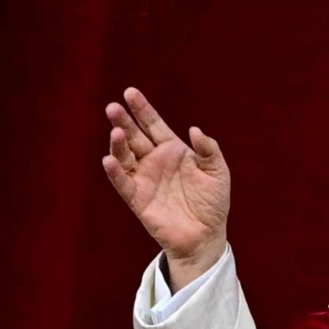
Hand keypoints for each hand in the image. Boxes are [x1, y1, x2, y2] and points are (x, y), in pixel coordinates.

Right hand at [102, 87, 229, 289]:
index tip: (130, 93)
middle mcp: (154, 161)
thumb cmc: (213, 203)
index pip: (154, 125)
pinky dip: (115, 172)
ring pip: (125, 156)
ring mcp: (144, 179)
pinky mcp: (137, 199)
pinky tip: (110, 160)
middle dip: (124, 122)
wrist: (206, 235)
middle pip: (135, 136)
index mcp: (173, 150)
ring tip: (116, 132)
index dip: (142, 109)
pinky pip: (123, 183)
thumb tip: (194, 129)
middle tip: (114, 107)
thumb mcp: (218, 172)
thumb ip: (209, 150)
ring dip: (118, 144)